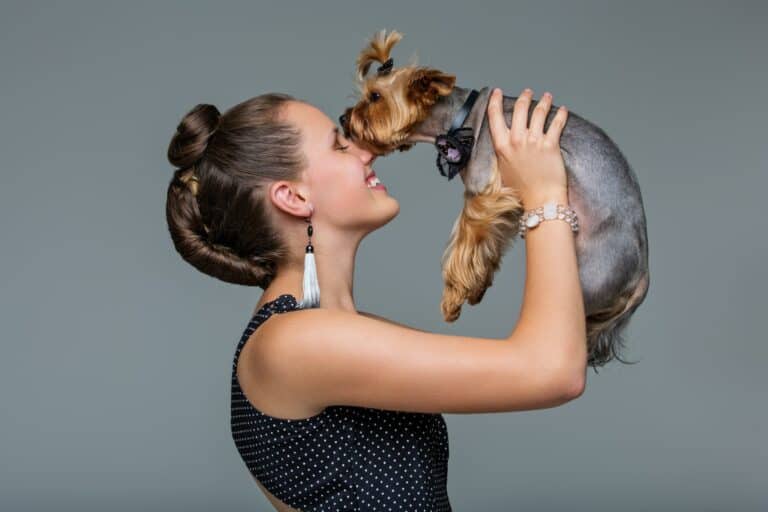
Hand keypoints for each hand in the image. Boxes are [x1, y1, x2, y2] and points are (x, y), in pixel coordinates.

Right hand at [487, 87, 568, 205]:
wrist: (539, 200)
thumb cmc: (521, 190)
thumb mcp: (503, 169)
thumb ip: (503, 153)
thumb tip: (504, 143)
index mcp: (501, 146)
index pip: (495, 117)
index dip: (495, 101)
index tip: (496, 92)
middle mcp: (516, 140)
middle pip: (519, 109)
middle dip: (524, 97)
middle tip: (528, 92)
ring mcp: (534, 141)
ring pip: (538, 112)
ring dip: (544, 101)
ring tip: (547, 97)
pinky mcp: (550, 145)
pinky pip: (556, 123)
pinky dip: (560, 114)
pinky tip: (562, 109)